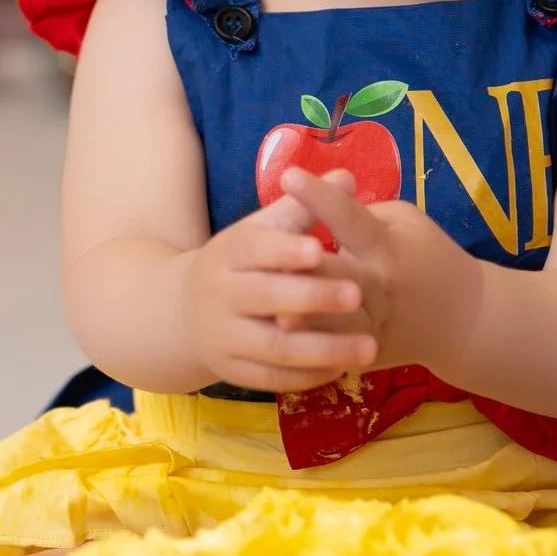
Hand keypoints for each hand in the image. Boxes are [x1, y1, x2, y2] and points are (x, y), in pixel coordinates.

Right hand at [183, 200, 376, 395]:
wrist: (187, 313)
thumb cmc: (244, 264)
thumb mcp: (263, 232)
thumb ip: (305, 208)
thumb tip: (347, 176)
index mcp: (226, 253)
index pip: (254, 250)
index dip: (285, 250)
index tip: (321, 248)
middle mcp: (218, 295)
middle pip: (265, 298)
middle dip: (312, 297)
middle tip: (358, 295)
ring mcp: (223, 337)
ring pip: (274, 347)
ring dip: (323, 349)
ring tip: (370, 347)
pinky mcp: (232, 372)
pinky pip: (272, 379)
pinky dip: (308, 377)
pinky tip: (343, 369)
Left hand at [270, 174, 474, 377]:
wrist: (463, 320)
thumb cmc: (428, 257)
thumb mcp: (406, 223)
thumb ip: (361, 215)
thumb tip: (316, 209)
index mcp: (387, 248)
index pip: (351, 219)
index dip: (321, 197)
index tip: (290, 175)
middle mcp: (379, 288)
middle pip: (339, 279)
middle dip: (309, 272)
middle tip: (269, 261)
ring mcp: (374, 326)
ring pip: (337, 327)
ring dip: (307, 323)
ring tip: (273, 316)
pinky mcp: (367, 355)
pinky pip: (338, 355)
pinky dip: (315, 352)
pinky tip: (286, 348)